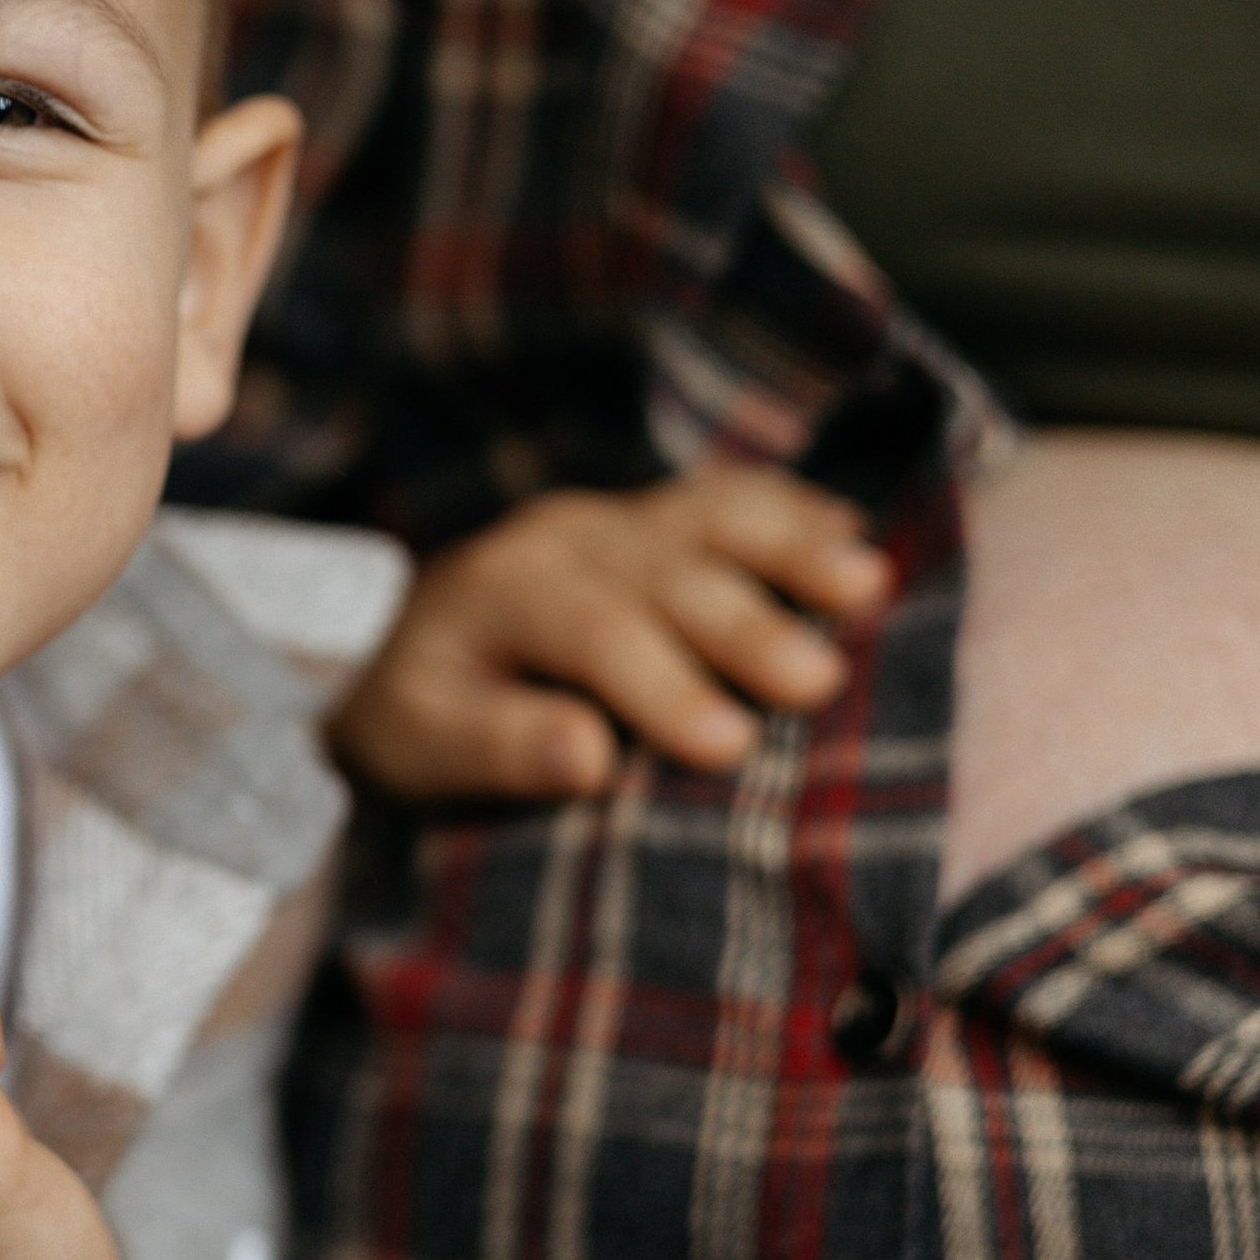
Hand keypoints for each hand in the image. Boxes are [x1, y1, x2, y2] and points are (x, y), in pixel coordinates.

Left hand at [334, 469, 891, 804]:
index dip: (662, 686)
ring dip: (791, 549)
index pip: (592, 631)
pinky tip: (857, 536)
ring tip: (867, 585)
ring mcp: (614, 516)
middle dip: (745, 625)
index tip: (728, 746)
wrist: (392, 646)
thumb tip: (586, 757)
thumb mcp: (421, 745)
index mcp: (502, 588)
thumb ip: (497, 747)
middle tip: (818, 682)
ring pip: (707, 519)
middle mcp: (564, 536)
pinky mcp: (651, 517)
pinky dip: (793, 515)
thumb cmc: (416, 716)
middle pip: (665, 572)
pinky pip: (726, 501)